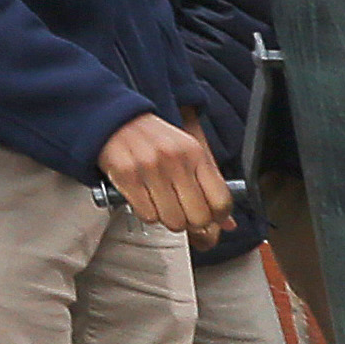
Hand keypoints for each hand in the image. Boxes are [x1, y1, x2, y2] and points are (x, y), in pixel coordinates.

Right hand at [98, 112, 230, 238]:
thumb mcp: (187, 154)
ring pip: (174, 221)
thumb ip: (209, 186)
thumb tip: (228, 223)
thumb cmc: (154, 140)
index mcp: (195, 153)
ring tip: (161, 203)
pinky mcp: (127, 176)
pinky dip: (147, 213)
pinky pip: (148, 216)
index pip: (221, 201)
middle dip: (191, 221)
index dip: (218, 217)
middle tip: (182, 212)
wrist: (116, 120)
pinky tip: (145, 198)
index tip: (211, 217)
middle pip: (199, 218)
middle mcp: (175, 159)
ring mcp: (150, 168)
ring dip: (168, 218)